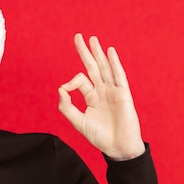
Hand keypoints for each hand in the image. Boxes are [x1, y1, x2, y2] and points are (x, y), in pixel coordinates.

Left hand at [58, 34, 145, 160]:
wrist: (117, 147)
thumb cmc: (99, 136)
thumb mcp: (78, 121)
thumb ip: (66, 106)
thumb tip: (60, 88)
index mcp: (91, 96)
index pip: (80, 80)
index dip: (70, 82)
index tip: (65, 89)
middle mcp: (102, 90)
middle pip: (93, 66)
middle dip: (85, 52)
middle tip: (79, 36)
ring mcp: (113, 91)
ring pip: (105, 68)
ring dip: (99, 53)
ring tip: (93, 39)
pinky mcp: (124, 95)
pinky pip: (119, 76)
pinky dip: (114, 63)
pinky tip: (110, 52)